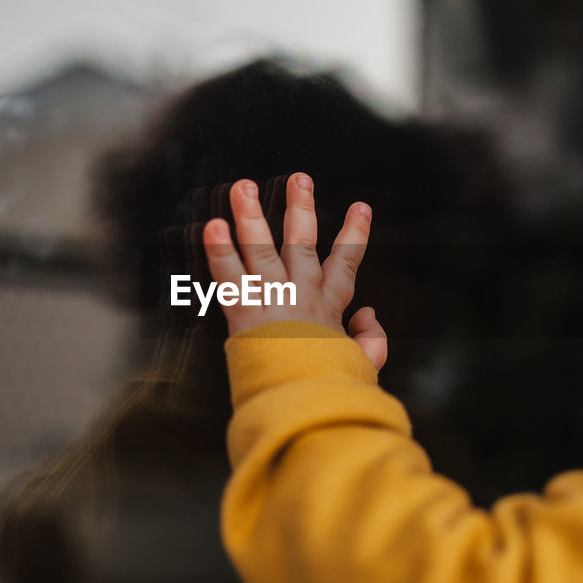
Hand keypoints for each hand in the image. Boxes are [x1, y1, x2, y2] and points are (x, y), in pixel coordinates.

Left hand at [203, 173, 387, 370]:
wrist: (307, 404)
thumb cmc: (332, 389)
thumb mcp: (364, 364)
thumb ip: (371, 338)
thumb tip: (369, 314)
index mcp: (329, 309)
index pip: (344, 263)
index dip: (354, 234)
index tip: (361, 208)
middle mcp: (302, 295)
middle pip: (301, 243)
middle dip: (301, 208)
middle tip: (300, 178)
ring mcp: (274, 300)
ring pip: (261, 249)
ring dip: (251, 215)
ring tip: (242, 186)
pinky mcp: (246, 313)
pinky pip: (229, 275)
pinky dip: (219, 250)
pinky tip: (211, 226)